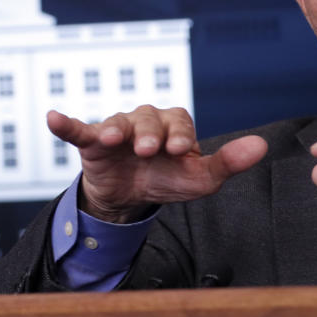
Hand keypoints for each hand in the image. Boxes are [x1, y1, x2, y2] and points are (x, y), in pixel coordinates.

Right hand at [47, 107, 266, 222]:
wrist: (131, 199)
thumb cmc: (168, 181)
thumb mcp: (201, 178)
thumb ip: (229, 162)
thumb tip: (262, 145)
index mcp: (175, 125)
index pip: (179, 121)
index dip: (180, 134)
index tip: (182, 150)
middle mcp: (147, 121)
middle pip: (149, 118)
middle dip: (151, 133)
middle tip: (150, 151)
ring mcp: (118, 129)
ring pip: (118, 122)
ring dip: (117, 131)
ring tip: (115, 141)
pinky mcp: (92, 142)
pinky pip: (78, 129)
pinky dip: (66, 124)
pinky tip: (54, 118)